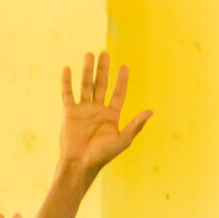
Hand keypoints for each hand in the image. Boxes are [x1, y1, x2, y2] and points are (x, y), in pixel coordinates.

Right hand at [57, 52, 147, 174]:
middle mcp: (97, 109)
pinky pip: (68, 94)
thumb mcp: (122, 140)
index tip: (124, 67)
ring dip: (87, 70)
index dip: (121, 80)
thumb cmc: (102, 155)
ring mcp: (83, 109)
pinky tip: (67, 69)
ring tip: (89, 54)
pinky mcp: (69, 112)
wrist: (80, 164)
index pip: (118, 93)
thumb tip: (151, 112)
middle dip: (103, 69)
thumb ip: (135, 125)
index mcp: (111, 115)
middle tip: (104, 53)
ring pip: (85, 85)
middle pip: (101, 84)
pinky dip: (67, 82)